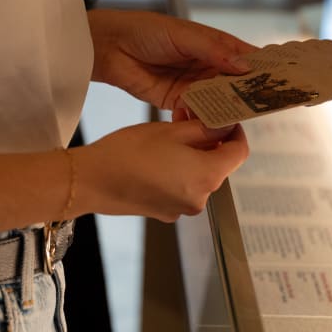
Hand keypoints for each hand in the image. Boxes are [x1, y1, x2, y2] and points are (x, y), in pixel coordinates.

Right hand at [75, 120, 248, 221]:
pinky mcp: (165, 211)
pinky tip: (155, 158)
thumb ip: (204, 129)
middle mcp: (200, 198)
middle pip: (218, 165)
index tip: (225, 119)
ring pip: (198, 176)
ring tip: (168, 137)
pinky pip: (180, 188)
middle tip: (188, 120)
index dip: (236, 132)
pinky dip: (176, 171)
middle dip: (208, 142)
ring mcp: (182, 208)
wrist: (91, 181)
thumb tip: (224, 126)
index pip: (239, 153)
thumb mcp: (171, 131)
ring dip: (191, 156)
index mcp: (208, 176)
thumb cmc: (129, 152)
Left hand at [88, 9, 256, 110]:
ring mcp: (193, 85)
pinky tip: (215, 122)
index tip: (286, 78)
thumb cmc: (146, 30)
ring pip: (219, 100)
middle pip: (236, 83)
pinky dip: (206, 117)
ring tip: (244, 115)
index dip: (265, 68)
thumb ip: (214, 51)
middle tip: (269, 103)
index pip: (245, 58)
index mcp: (213, 45)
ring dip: (229, 107)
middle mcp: (207, 66)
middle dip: (251, 93)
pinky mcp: (177, 102)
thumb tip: (245, 66)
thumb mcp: (184, 35)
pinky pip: (199, 112)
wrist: (110, 47)